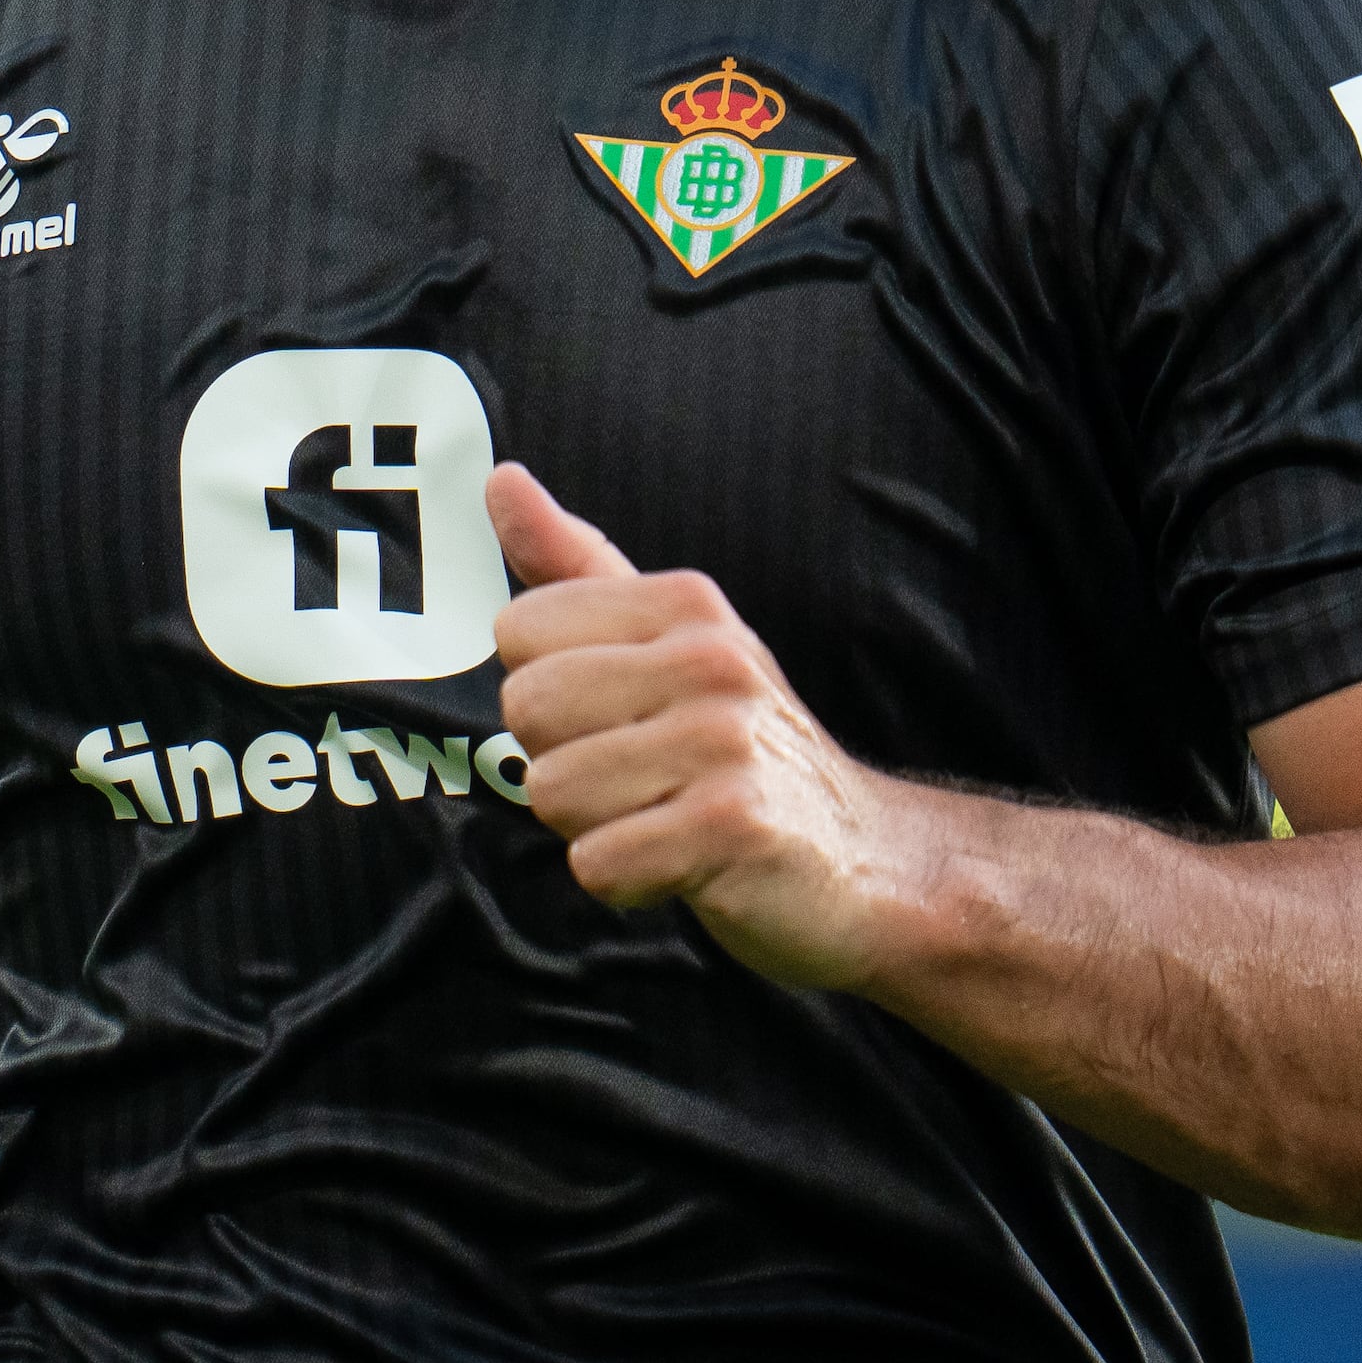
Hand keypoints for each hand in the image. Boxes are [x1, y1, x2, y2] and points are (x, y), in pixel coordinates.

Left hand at [486, 464, 931, 991]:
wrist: (861, 858)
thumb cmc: (739, 749)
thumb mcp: (671, 640)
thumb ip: (577, 566)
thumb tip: (500, 481)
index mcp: (686, 603)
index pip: (519, 629)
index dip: (550, 689)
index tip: (619, 715)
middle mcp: (710, 658)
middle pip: (527, 707)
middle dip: (562, 760)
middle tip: (639, 776)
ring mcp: (724, 741)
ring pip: (552, 790)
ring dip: (593, 826)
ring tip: (661, 817)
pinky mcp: (731, 827)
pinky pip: (596, 863)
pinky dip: (624, 881)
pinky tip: (679, 864)